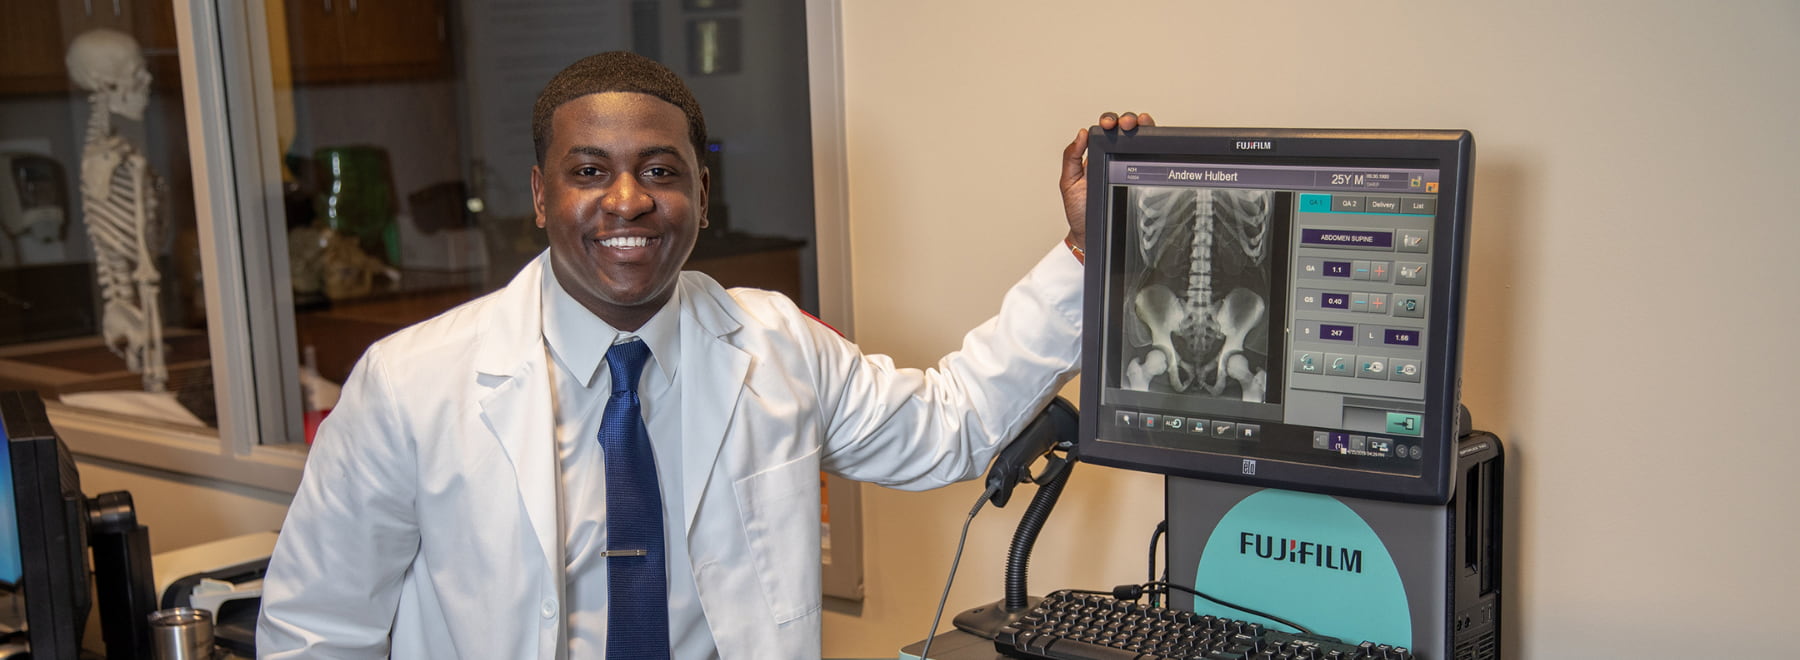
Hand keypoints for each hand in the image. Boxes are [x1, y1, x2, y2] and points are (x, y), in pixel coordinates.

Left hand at [1061, 112, 1154, 254]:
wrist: (1092, 234)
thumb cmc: (1080, 212)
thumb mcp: (1069, 183)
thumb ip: (1071, 158)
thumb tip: (1081, 134)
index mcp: (1096, 155)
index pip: (1107, 131)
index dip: (1110, 121)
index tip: (1108, 125)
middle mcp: (1114, 158)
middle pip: (1127, 131)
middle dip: (1128, 120)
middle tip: (1126, 125)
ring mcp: (1129, 167)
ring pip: (1141, 140)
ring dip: (1144, 128)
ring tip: (1140, 126)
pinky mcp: (1141, 177)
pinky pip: (1150, 159)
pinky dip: (1155, 146)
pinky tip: (1152, 143)